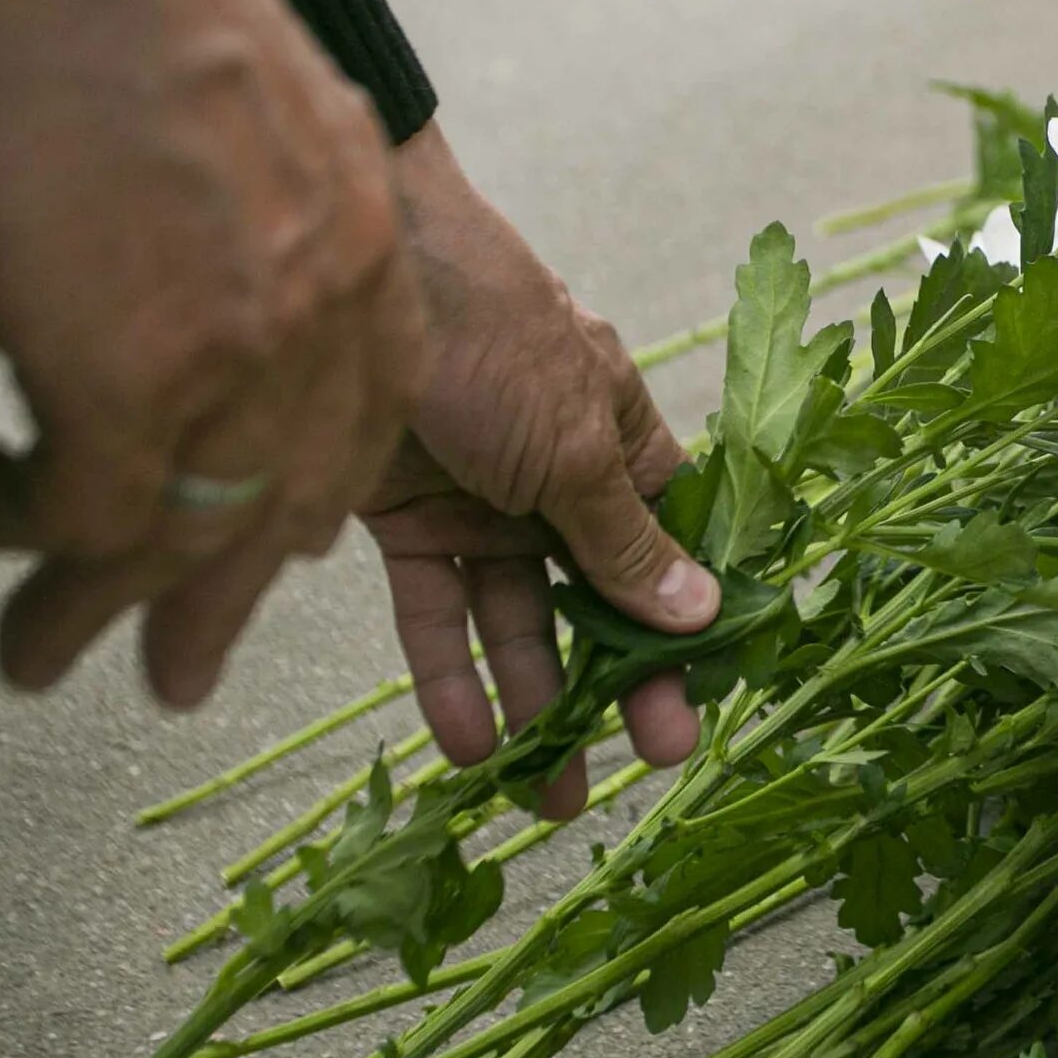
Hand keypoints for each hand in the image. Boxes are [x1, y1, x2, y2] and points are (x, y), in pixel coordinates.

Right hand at [0, 0, 425, 705]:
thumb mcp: (256, 125)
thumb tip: (204, 291)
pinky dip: (24, 531)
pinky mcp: (142, 377)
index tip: (264, 552)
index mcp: (365, 250)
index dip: (295, 496)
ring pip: (185, 530)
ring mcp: (242, 354)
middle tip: (176, 668)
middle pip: (281, 499)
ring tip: (47, 655)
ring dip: (107, 602)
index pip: (355, 422)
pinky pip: (92, 509)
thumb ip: (264, 228)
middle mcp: (328, 313)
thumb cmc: (134, 7)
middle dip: (217, 596)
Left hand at [363, 125, 717, 817]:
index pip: (670, 547)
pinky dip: (451, 677)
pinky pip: (435, 612)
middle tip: (648, 760)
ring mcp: (480, 498)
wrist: (354, 267)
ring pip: (517, 620)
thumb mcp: (574, 445)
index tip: (703, 694)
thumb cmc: (490, 331)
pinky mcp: (402, 517)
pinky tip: (472, 741)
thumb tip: (697, 610)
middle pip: (598, 598)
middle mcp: (556, 475)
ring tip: (553, 790)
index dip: (688, 622)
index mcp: (621, 440)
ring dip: (538, 701)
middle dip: (623, 683)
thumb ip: (624, 539)